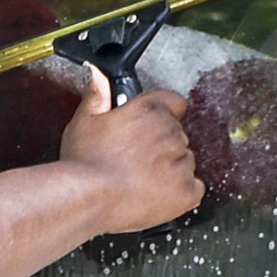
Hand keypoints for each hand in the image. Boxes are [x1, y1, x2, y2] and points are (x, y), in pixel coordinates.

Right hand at [56, 67, 203, 230]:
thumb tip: (100, 76)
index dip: (162, 113)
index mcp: (149, 111)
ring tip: (141, 180)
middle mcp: (170, 133)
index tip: (150, 125)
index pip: (174, 102)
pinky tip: (156, 194)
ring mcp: (181, 163)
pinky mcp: (186, 191)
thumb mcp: (83, 122)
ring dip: (170, 168)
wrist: (88, 200)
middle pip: (177, 135)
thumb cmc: (85, 164)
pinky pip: (194, 188)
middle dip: (161, 145)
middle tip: (135, 159)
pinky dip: (180, 192)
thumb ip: (97, 95)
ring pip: (184, 161)